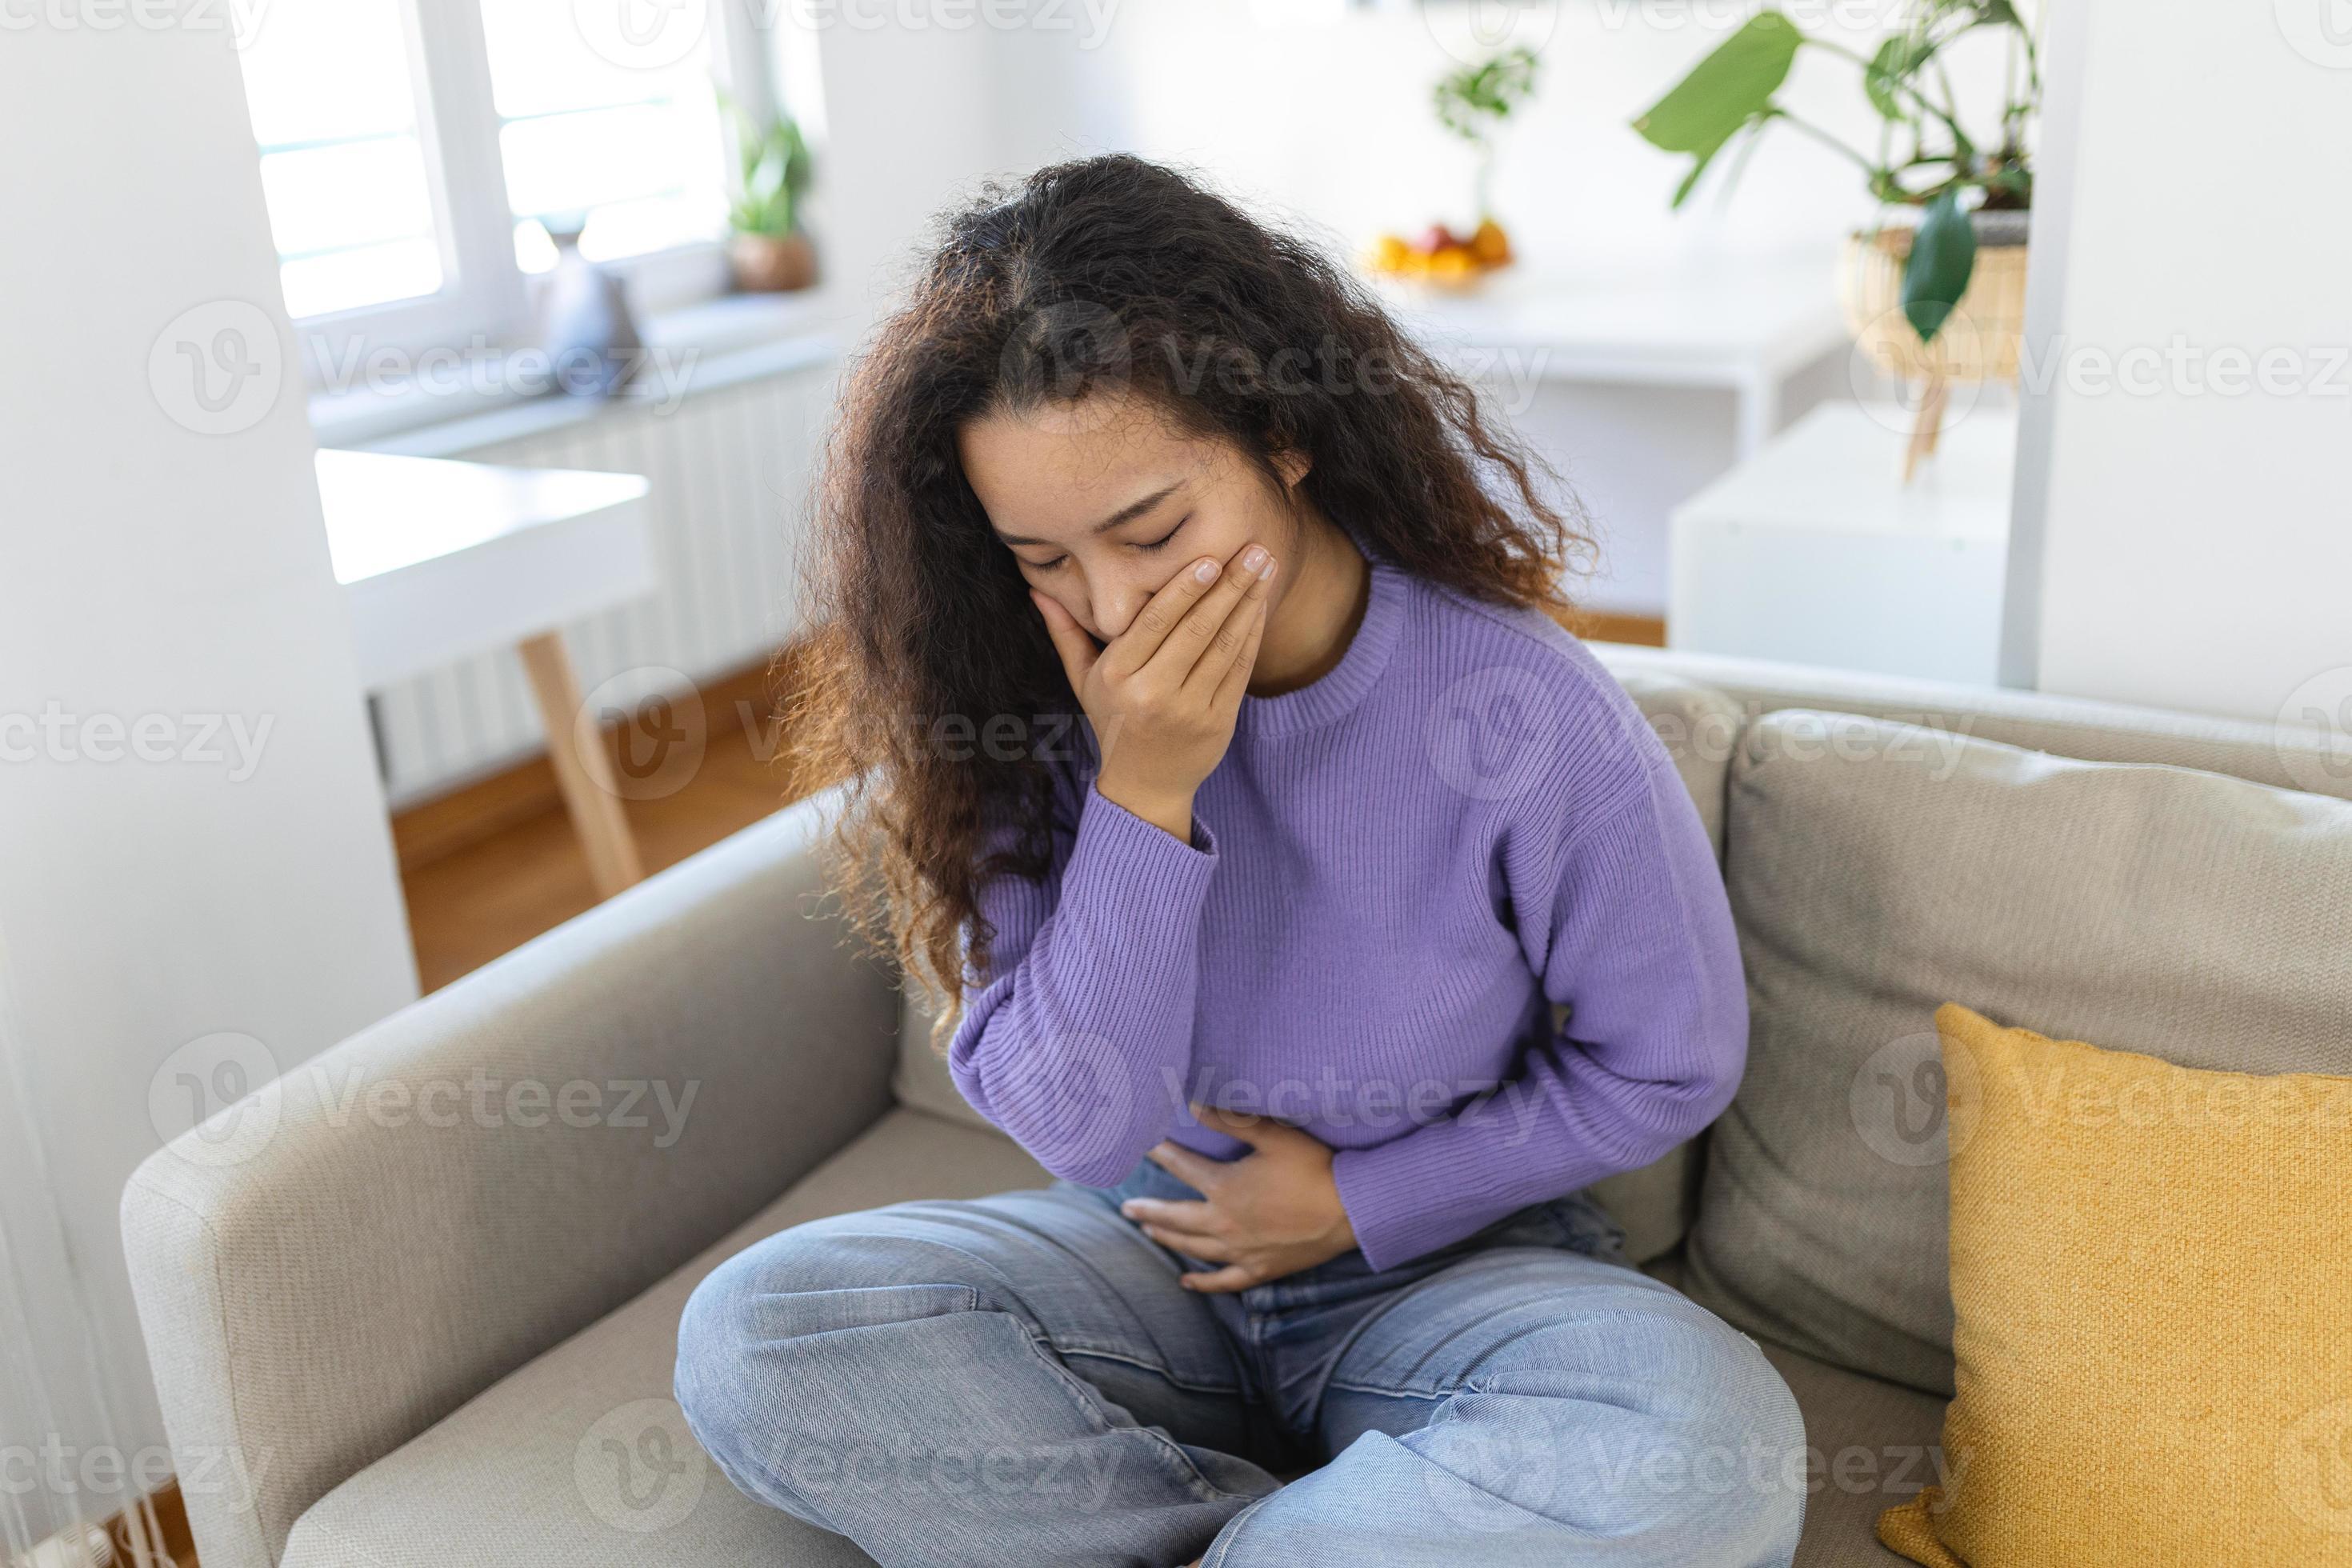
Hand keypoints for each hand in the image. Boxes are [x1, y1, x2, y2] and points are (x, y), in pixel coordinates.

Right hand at [1029, 543, 1276, 823]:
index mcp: (1118, 677)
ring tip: (1265, 566)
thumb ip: (1066, 633)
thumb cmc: (1113, 721)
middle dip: (1229, 585)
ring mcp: (1189, 710)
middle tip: (1254, 549)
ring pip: (1224, 646)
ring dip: (1249, 603)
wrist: (1144, 787)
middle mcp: (1153, 693)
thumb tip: (1037, 588)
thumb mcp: (1084, 681)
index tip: (1210, 558)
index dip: (1185, 589)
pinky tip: (1260, 605)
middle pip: (1196, 629)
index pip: (1156, 623)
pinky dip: (1253, 635)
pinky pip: (1240, 670)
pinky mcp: (1218, 722)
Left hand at [1121, 1104, 1356, 1291]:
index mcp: (1226, 1188)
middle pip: (1176, 1217)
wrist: (1350, 1211)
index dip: (1159, 1153)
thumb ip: (1232, 1119)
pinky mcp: (1260, 1270)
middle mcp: (1226, 1224)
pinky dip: (1202, 1283)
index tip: (1139, 1144)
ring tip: (1149, 1231)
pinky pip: (1223, 1281)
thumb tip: (1194, 1102)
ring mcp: (1241, 1252)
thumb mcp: (1274, 1136)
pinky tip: (1186, 1282)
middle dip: (1149, 1210)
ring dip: (1168, 1239)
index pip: (1182, 1166)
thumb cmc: (1314, 1168)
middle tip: (1127, 1207)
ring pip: (1193, 1248)